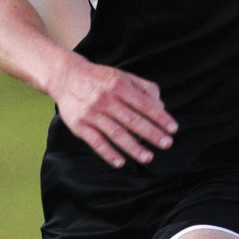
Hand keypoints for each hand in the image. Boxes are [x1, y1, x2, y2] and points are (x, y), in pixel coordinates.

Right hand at [47, 56, 177, 168]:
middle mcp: (105, 99)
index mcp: (118, 86)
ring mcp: (91, 113)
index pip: (144, 104)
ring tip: (148, 157)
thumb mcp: (122, 76)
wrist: (65, 76)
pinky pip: (96, 142)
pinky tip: (120, 163)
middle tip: (167, 144)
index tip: (173, 129)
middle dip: (151, 134)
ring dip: (133, 147)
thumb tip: (161, 106)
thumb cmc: (100, 78)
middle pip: (132, 120)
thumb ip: (144, 88)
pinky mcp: (79, 125)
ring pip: (116, 133)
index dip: (160, 117)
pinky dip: (108, 153)